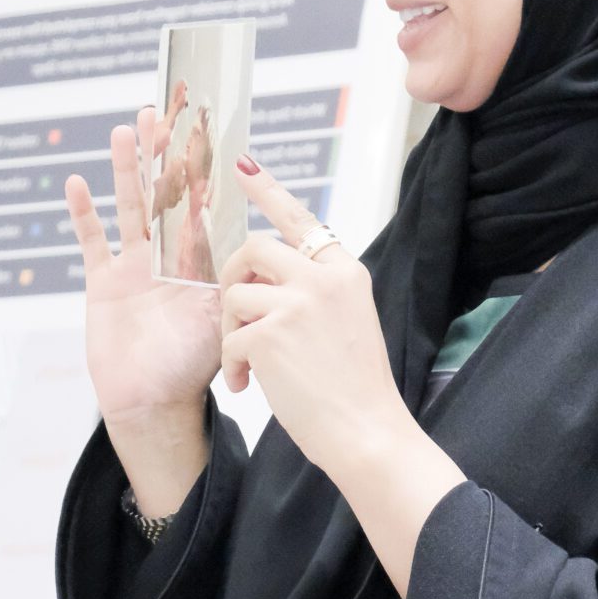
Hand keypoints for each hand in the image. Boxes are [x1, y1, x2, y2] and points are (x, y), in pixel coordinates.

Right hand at [65, 109, 220, 509]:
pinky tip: (76, 183)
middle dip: (163, 154)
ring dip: (127, 170)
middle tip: (162, 110)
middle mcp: (168, 257)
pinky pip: (91, 242)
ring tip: (126, 130)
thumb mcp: (224, 321)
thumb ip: (236, 286)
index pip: (203, 205)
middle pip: (165, 195)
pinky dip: (84, 215)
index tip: (207, 130)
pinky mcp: (102, 283)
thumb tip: (265, 254)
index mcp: (201, 262)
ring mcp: (133, 267)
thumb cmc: (195, 370)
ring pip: (131, 208)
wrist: (156, 406)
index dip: (203, 170)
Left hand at [217, 160, 404, 479]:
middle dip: (232, 276)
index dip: (268, 191)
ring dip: (230, 331)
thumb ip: (316, 290)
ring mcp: (297, 303)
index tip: (242, 166)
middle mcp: (323, 278)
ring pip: (234, 294)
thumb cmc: (356, 388)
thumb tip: (263, 276)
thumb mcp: (349, 321)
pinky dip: (232, 366)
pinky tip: (246, 387)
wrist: (367, 432)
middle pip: (254, 248)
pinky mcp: (270, 333)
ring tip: (248, 365)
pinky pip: (229, 338)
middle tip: (234, 313)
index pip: (301, 219)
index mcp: (345, 271)